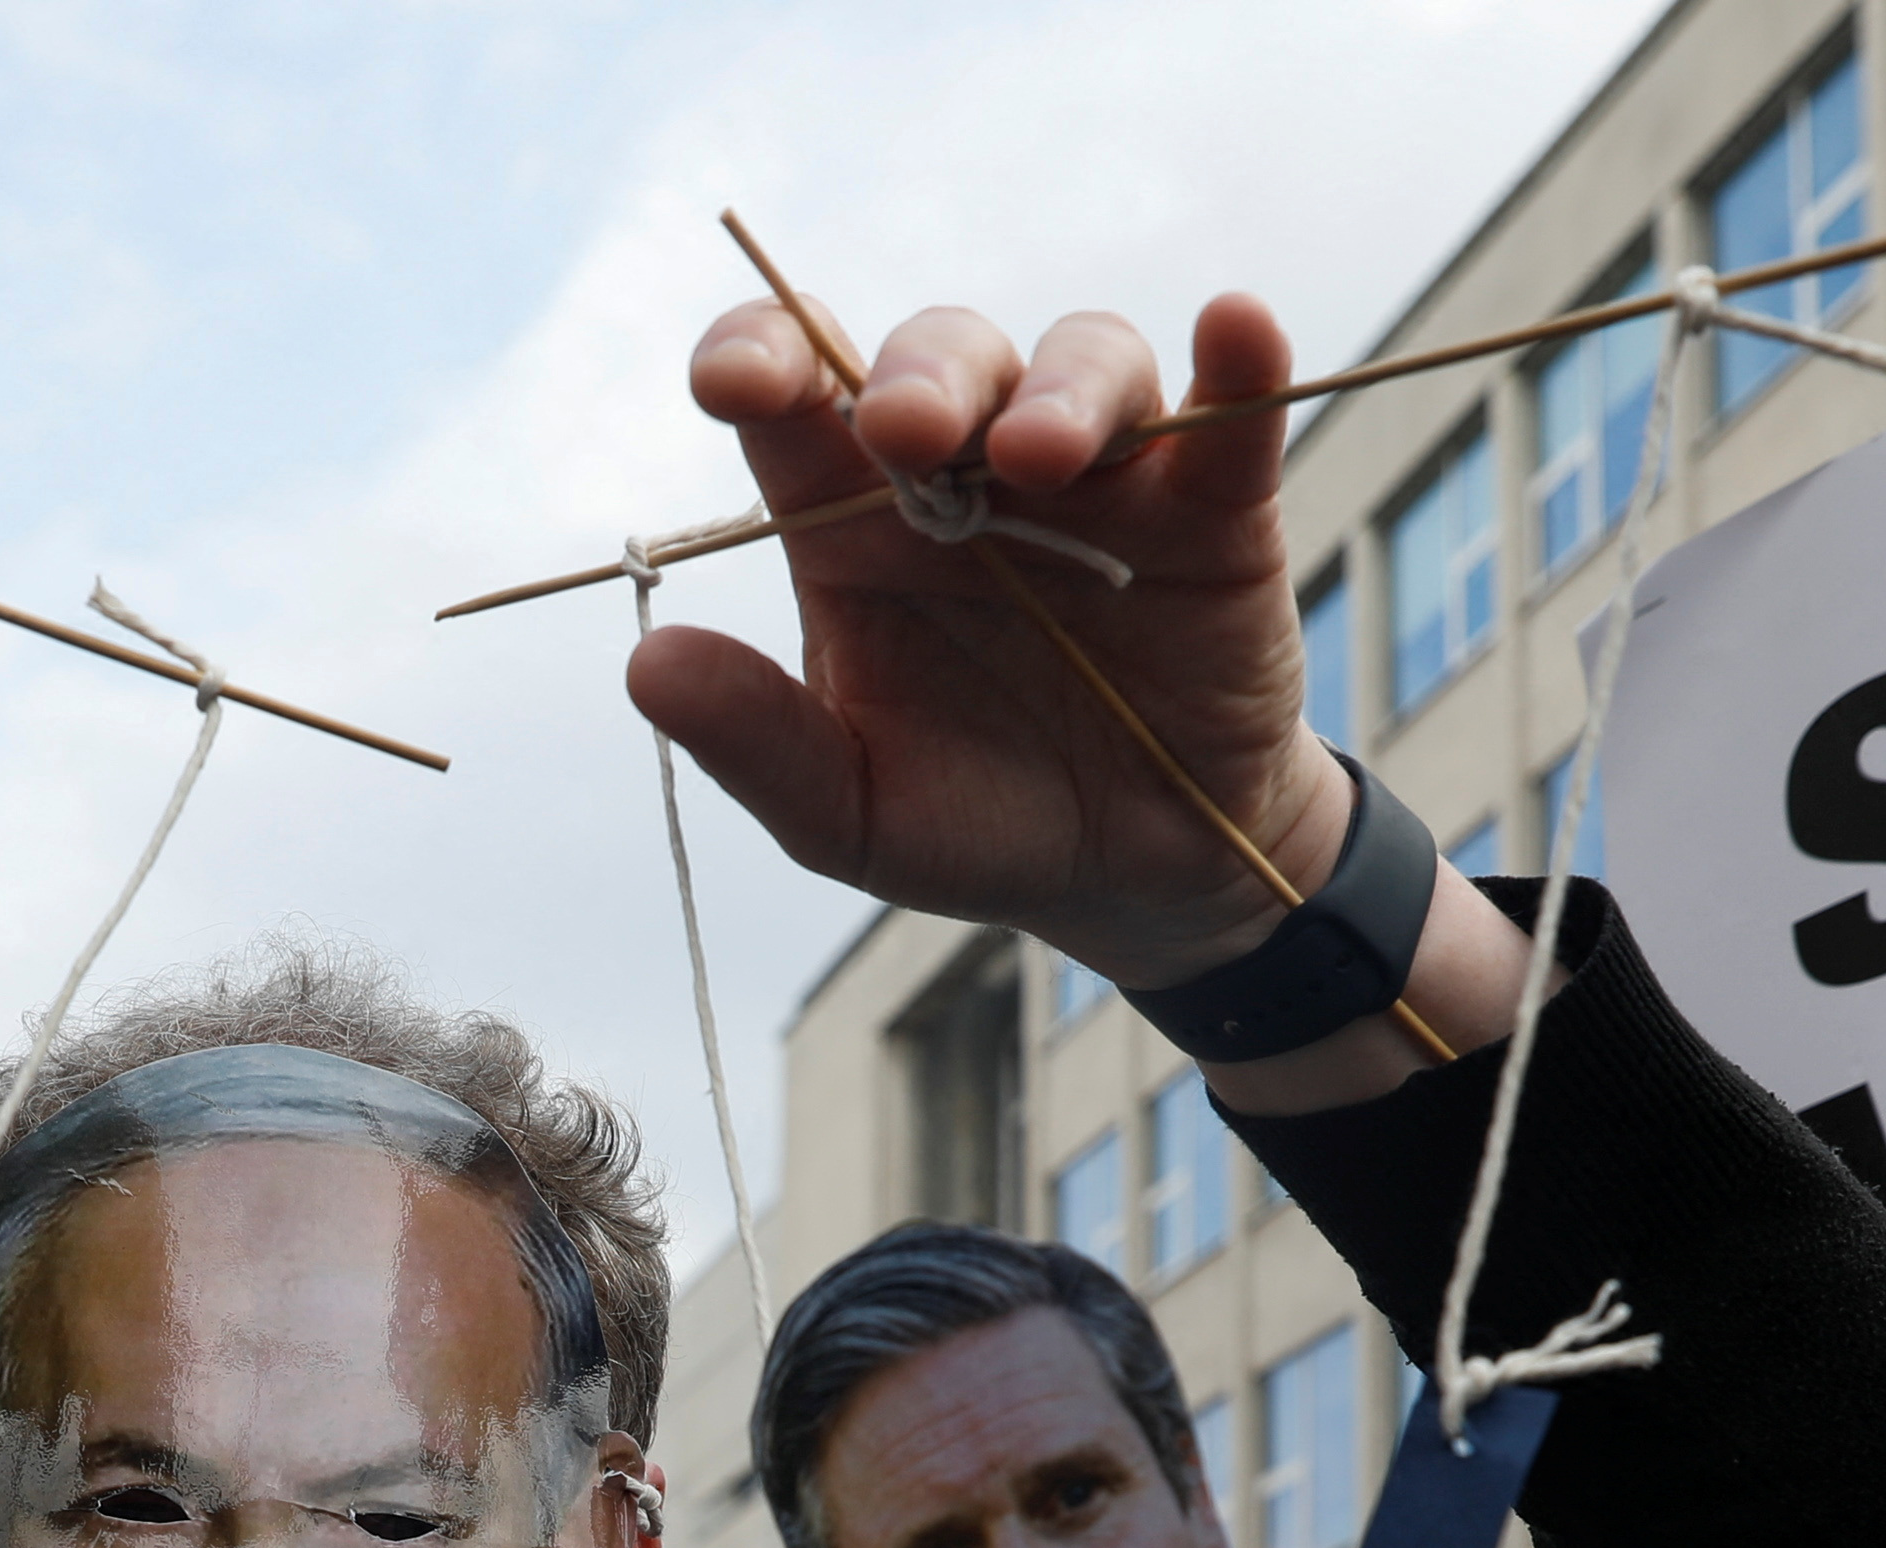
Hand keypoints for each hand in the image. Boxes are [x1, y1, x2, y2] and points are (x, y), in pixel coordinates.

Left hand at [636, 287, 1361, 995]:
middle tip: (910, 437)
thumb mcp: (847, 812)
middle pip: (942, 359)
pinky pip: (1231, 415)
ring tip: (1042, 458)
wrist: (1132, 878)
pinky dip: (1237, 366)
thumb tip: (648, 665)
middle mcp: (972, 472)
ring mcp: (1099, 476)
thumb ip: (757, 743)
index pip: (798, 392)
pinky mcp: (1216, 507)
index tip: (737, 384)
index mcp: (855, 522)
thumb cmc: (972, 821)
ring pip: (1081, 362)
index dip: (762, 355)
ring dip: (1061, 389)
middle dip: (923, 377)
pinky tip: (1234, 330)